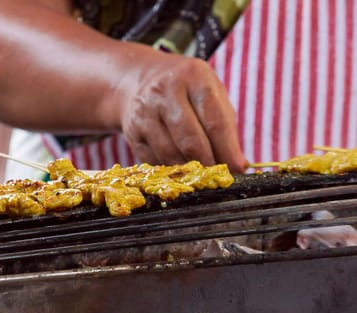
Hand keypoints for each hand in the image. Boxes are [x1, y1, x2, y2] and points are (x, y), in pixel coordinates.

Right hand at [119, 54, 246, 172]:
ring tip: (201, 174)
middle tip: (219, 177)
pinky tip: (180, 167)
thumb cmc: (185, 89)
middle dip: (209, 164)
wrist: (137, 81)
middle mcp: (165, 92)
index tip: (237, 169)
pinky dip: (170, 169)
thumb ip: (224, 124)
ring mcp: (144, 113)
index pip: (214, 120)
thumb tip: (236, 164)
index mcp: (193, 77)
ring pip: (171, 155)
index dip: (228, 149)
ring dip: (189, 171)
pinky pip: (155, 160)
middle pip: (191, 141)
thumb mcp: (209, 91)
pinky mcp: (132, 132)